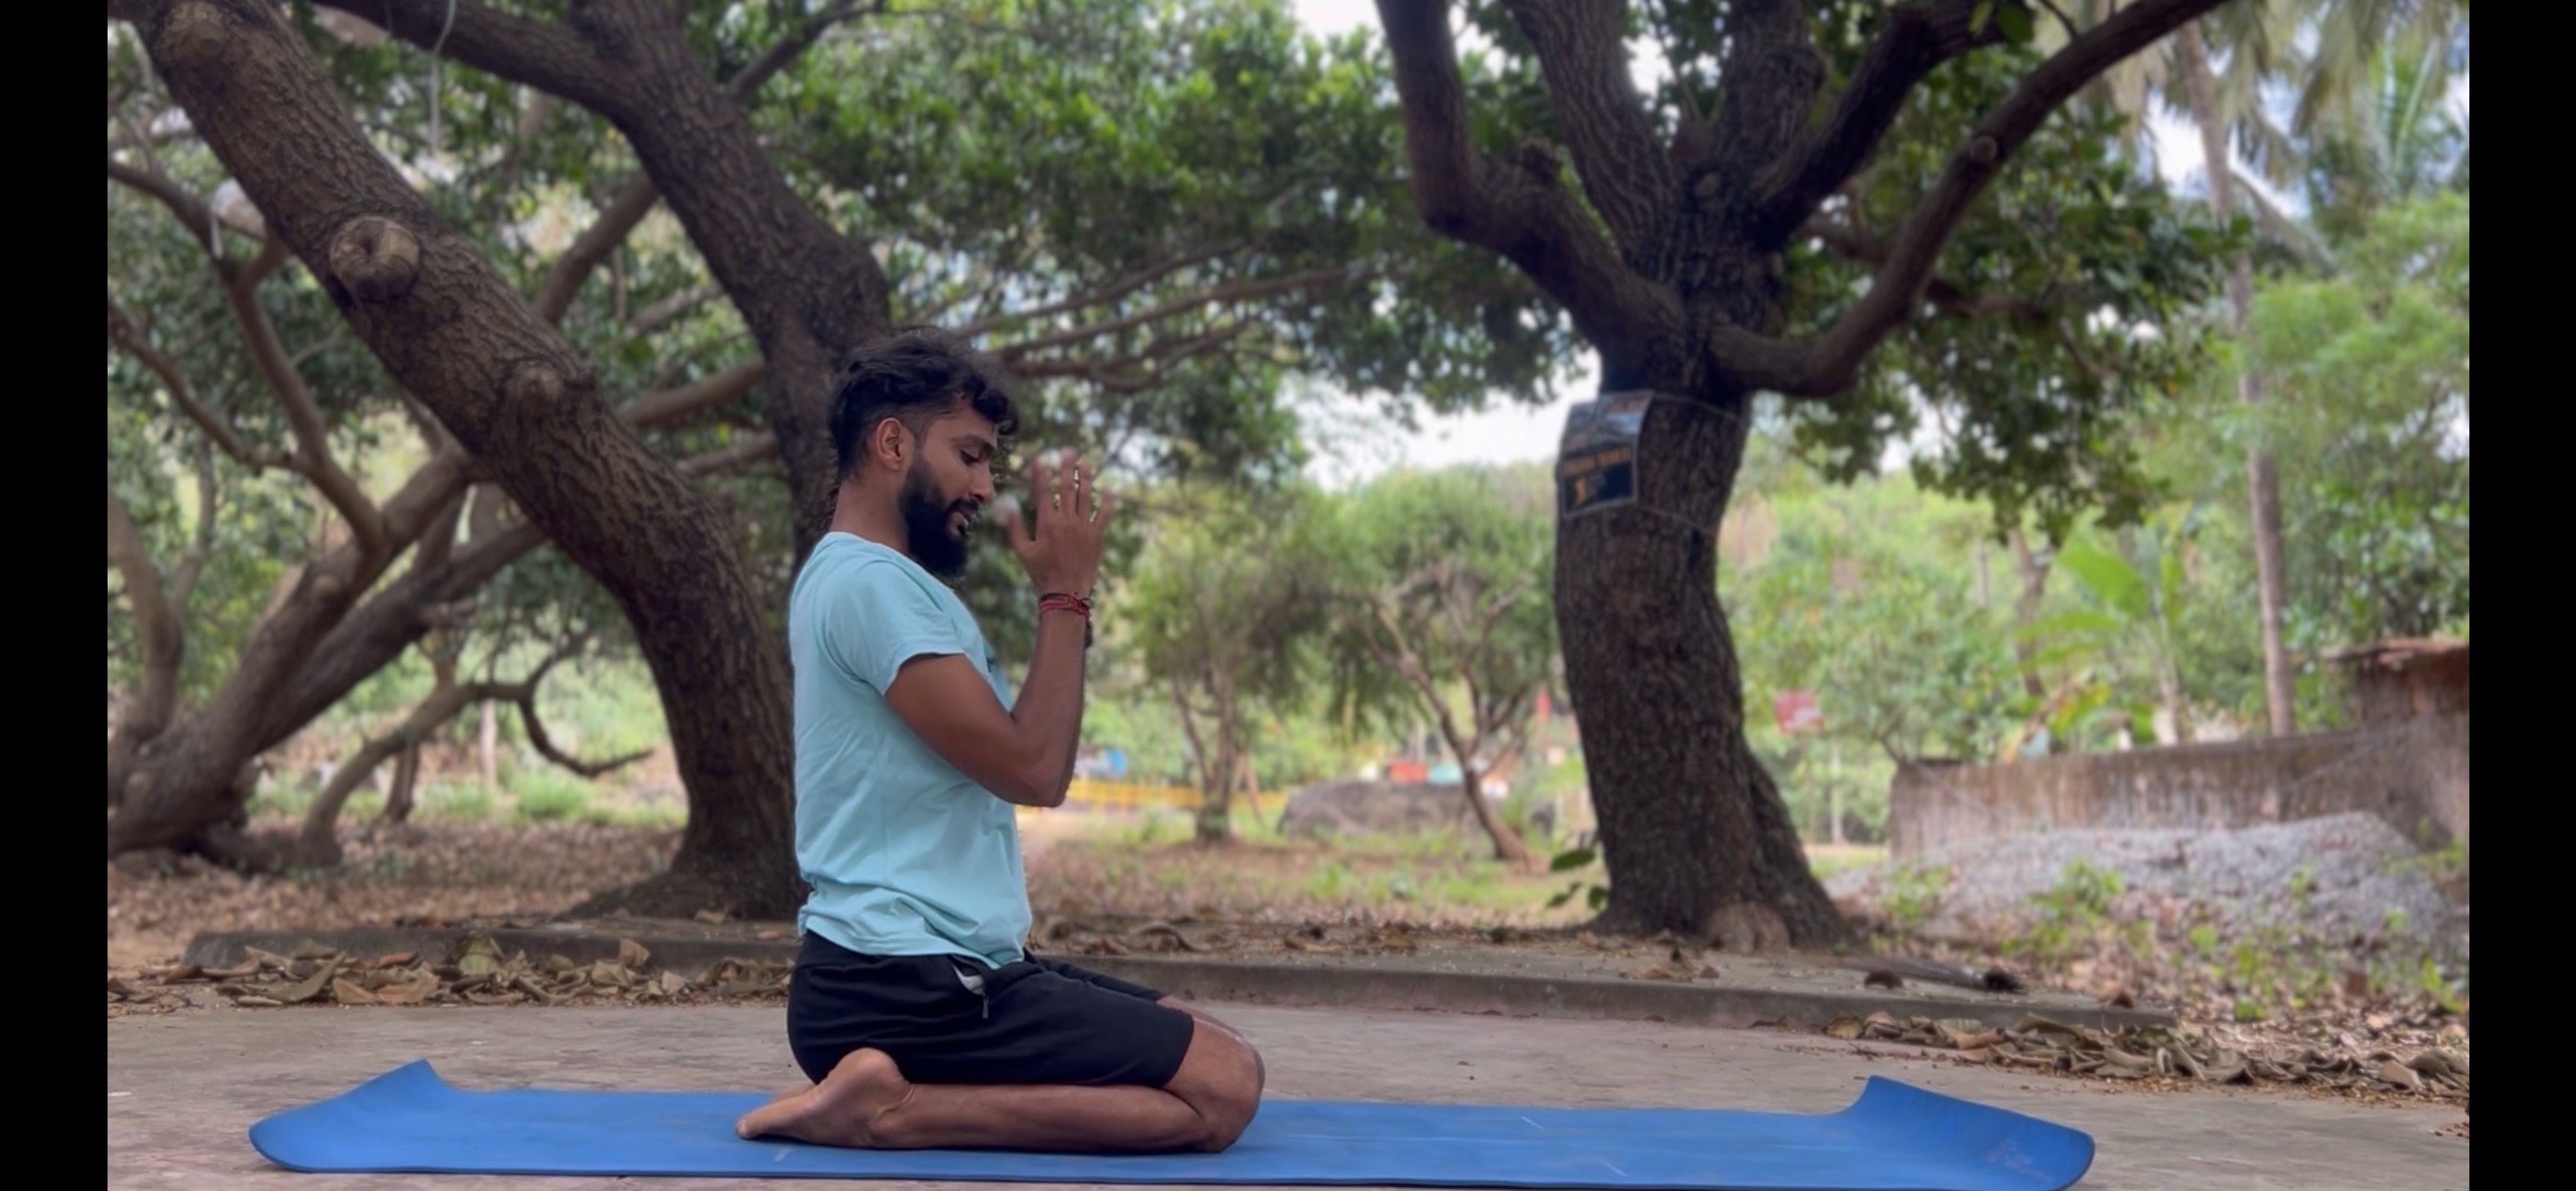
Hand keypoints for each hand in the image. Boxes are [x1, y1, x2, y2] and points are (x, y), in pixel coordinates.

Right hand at [997, 450, 1112, 596]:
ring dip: (1085, 477)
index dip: (1041, 473)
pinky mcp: (1096, 535)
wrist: (1067, 592)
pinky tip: (1109, 489)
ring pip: (1085, 495)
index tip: (1040, 458)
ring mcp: (1083, 527)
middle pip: (1066, 487)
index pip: (1042, 491)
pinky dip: (1107, 501)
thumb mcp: (1022, 551)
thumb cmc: (1041, 572)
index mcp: (1046, 523)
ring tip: (1085, 462)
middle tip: (1068, 450)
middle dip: (1066, 467)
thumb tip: (1005, 506)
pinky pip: (1103, 514)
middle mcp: (1066, 521)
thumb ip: (1013, 527)